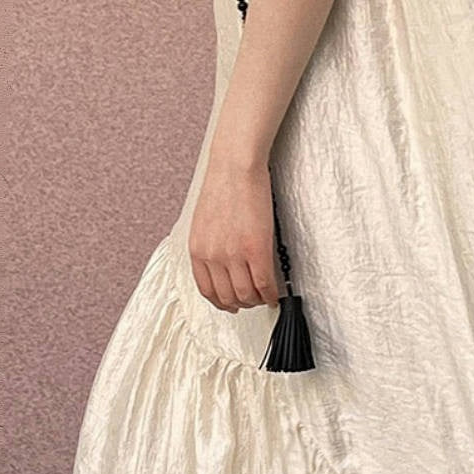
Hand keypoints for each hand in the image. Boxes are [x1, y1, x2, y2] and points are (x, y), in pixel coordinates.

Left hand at [188, 157, 280, 312]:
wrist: (235, 168)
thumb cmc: (223, 187)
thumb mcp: (204, 223)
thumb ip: (210, 246)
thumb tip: (223, 266)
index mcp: (197, 249)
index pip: (207, 290)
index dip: (222, 303)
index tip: (232, 304)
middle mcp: (213, 256)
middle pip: (228, 297)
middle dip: (242, 304)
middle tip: (254, 301)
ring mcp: (234, 254)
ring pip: (247, 294)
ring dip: (258, 300)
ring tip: (266, 296)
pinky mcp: (256, 249)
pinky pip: (264, 283)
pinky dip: (271, 294)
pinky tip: (275, 294)